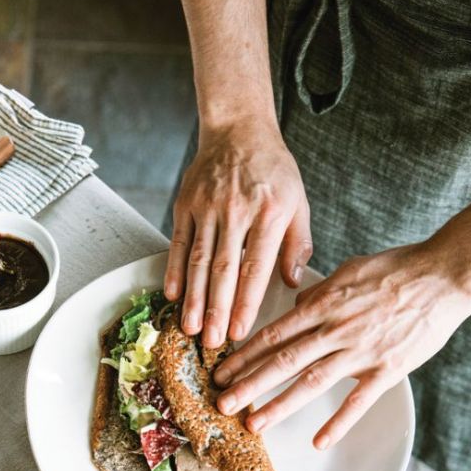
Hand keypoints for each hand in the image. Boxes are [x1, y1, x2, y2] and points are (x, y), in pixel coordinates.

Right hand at [164, 118, 311, 348]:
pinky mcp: (186, 204)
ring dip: (194, 298)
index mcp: (270, 212)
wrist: (238, 128)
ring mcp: (208, 206)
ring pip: (199, 260)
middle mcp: (237, 210)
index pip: (255, 267)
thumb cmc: (273, 170)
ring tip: (190, 328)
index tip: (240, 332)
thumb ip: (297, 243)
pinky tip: (172, 295)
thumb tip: (293, 283)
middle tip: (212, 342)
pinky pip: (179, 242)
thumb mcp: (298, 202)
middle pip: (224, 269)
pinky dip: (174, 270)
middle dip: (217, 309)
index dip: (246, 302)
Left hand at [213, 224, 470, 448]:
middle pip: (283, 360)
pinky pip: (359, 401)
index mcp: (324, 304)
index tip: (220, 371)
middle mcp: (336, 329)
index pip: (273, 333)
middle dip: (249, 384)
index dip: (244, 355)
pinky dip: (339, 422)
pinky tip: (319, 442)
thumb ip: (319, 292)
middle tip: (222, 403)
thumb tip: (295, 307)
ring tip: (254, 424)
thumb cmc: (397, 269)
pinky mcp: (388, 369)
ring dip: (280, 405)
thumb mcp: (349, 270)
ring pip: (312, 382)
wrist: (443, 275)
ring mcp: (361, 351)